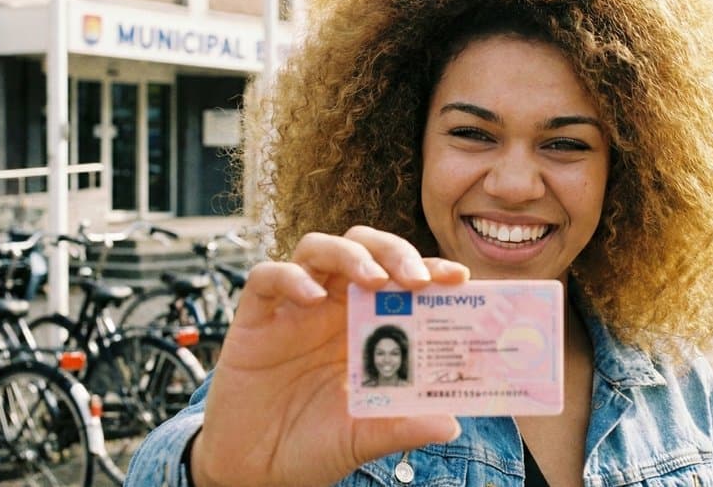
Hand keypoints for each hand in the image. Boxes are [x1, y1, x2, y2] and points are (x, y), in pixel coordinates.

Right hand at [190, 226, 468, 486]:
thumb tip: (451, 424)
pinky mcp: (254, 318)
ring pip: (318, 248)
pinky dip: (290, 277)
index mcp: (366, 326)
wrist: (255, 472)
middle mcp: (333, 307)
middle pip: (364, 248)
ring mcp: (293, 309)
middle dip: (394, 251)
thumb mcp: (363, 439)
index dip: (429, 269)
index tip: (459, 277)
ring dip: (350, 254)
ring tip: (373, 279)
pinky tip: (312, 297)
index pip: (401, 279)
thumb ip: (402, 427)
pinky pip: (267, 278)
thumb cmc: (313, 446)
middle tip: (417, 278)